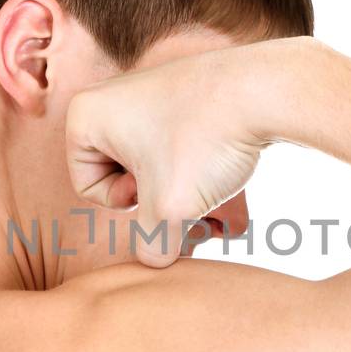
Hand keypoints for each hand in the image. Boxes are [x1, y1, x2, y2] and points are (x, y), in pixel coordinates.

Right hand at [65, 39, 302, 266]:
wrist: (265, 91)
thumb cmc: (206, 141)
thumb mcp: (170, 209)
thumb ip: (152, 245)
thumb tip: (155, 261)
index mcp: (85, 115)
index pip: (88, 187)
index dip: (128, 202)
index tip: (160, 181)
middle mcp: (109, 96)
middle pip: (121, 176)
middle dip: (157, 196)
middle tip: (188, 185)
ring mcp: (146, 90)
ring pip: (154, 164)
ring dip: (180, 186)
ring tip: (213, 182)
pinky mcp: (181, 92)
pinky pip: (176, 144)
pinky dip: (196, 164)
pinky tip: (224, 165)